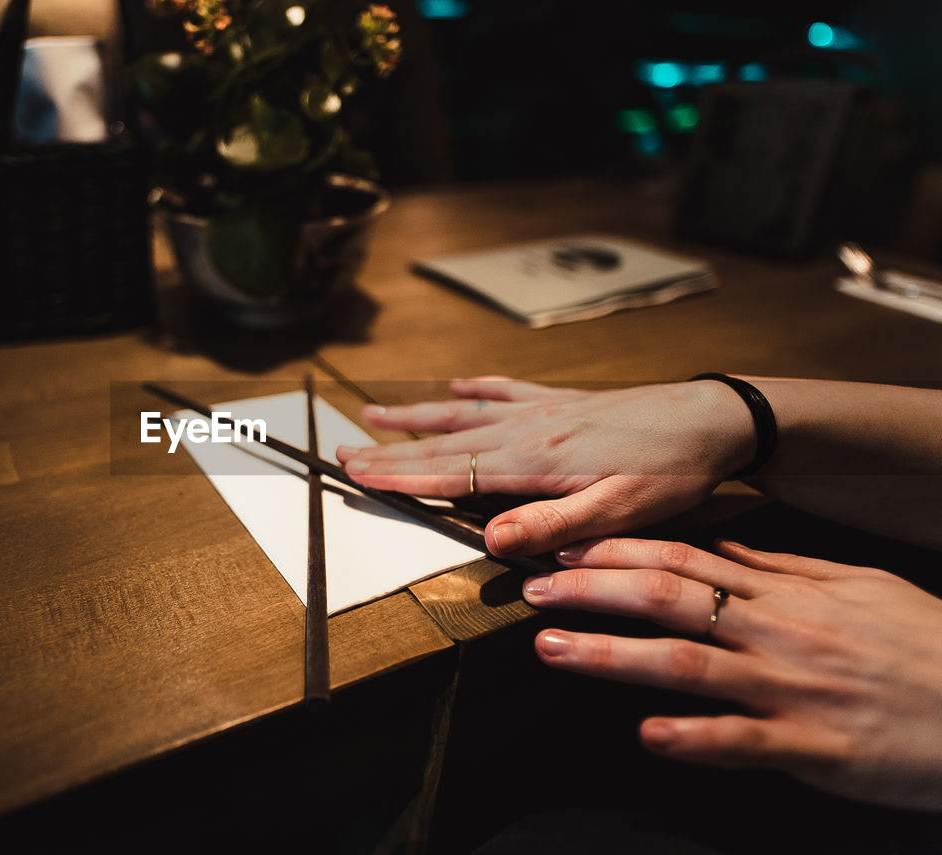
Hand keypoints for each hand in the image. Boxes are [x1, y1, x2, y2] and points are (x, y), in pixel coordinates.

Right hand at [336, 377, 754, 556]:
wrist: (713, 418)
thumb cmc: (672, 470)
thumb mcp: (621, 511)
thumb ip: (556, 525)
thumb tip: (494, 541)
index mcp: (536, 461)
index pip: (453, 473)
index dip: (400, 478)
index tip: (356, 477)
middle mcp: (527, 429)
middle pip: (443, 442)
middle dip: (388, 450)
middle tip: (340, 453)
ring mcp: (541, 410)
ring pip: (463, 412)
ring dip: (416, 416)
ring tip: (372, 415)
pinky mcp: (561, 400)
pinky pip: (506, 390)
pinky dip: (475, 387)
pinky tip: (457, 384)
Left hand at [523, 537, 941, 810]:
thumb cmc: (926, 646)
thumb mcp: (858, 587)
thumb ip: (782, 568)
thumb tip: (718, 546)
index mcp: (787, 594)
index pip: (685, 558)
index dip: (617, 551)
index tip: (563, 548)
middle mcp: (781, 634)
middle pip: (671, 599)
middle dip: (594, 591)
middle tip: (533, 590)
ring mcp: (795, 690)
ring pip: (689, 665)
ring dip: (614, 655)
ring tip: (552, 648)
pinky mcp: (817, 748)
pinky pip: (746, 742)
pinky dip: (695, 737)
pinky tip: (646, 734)